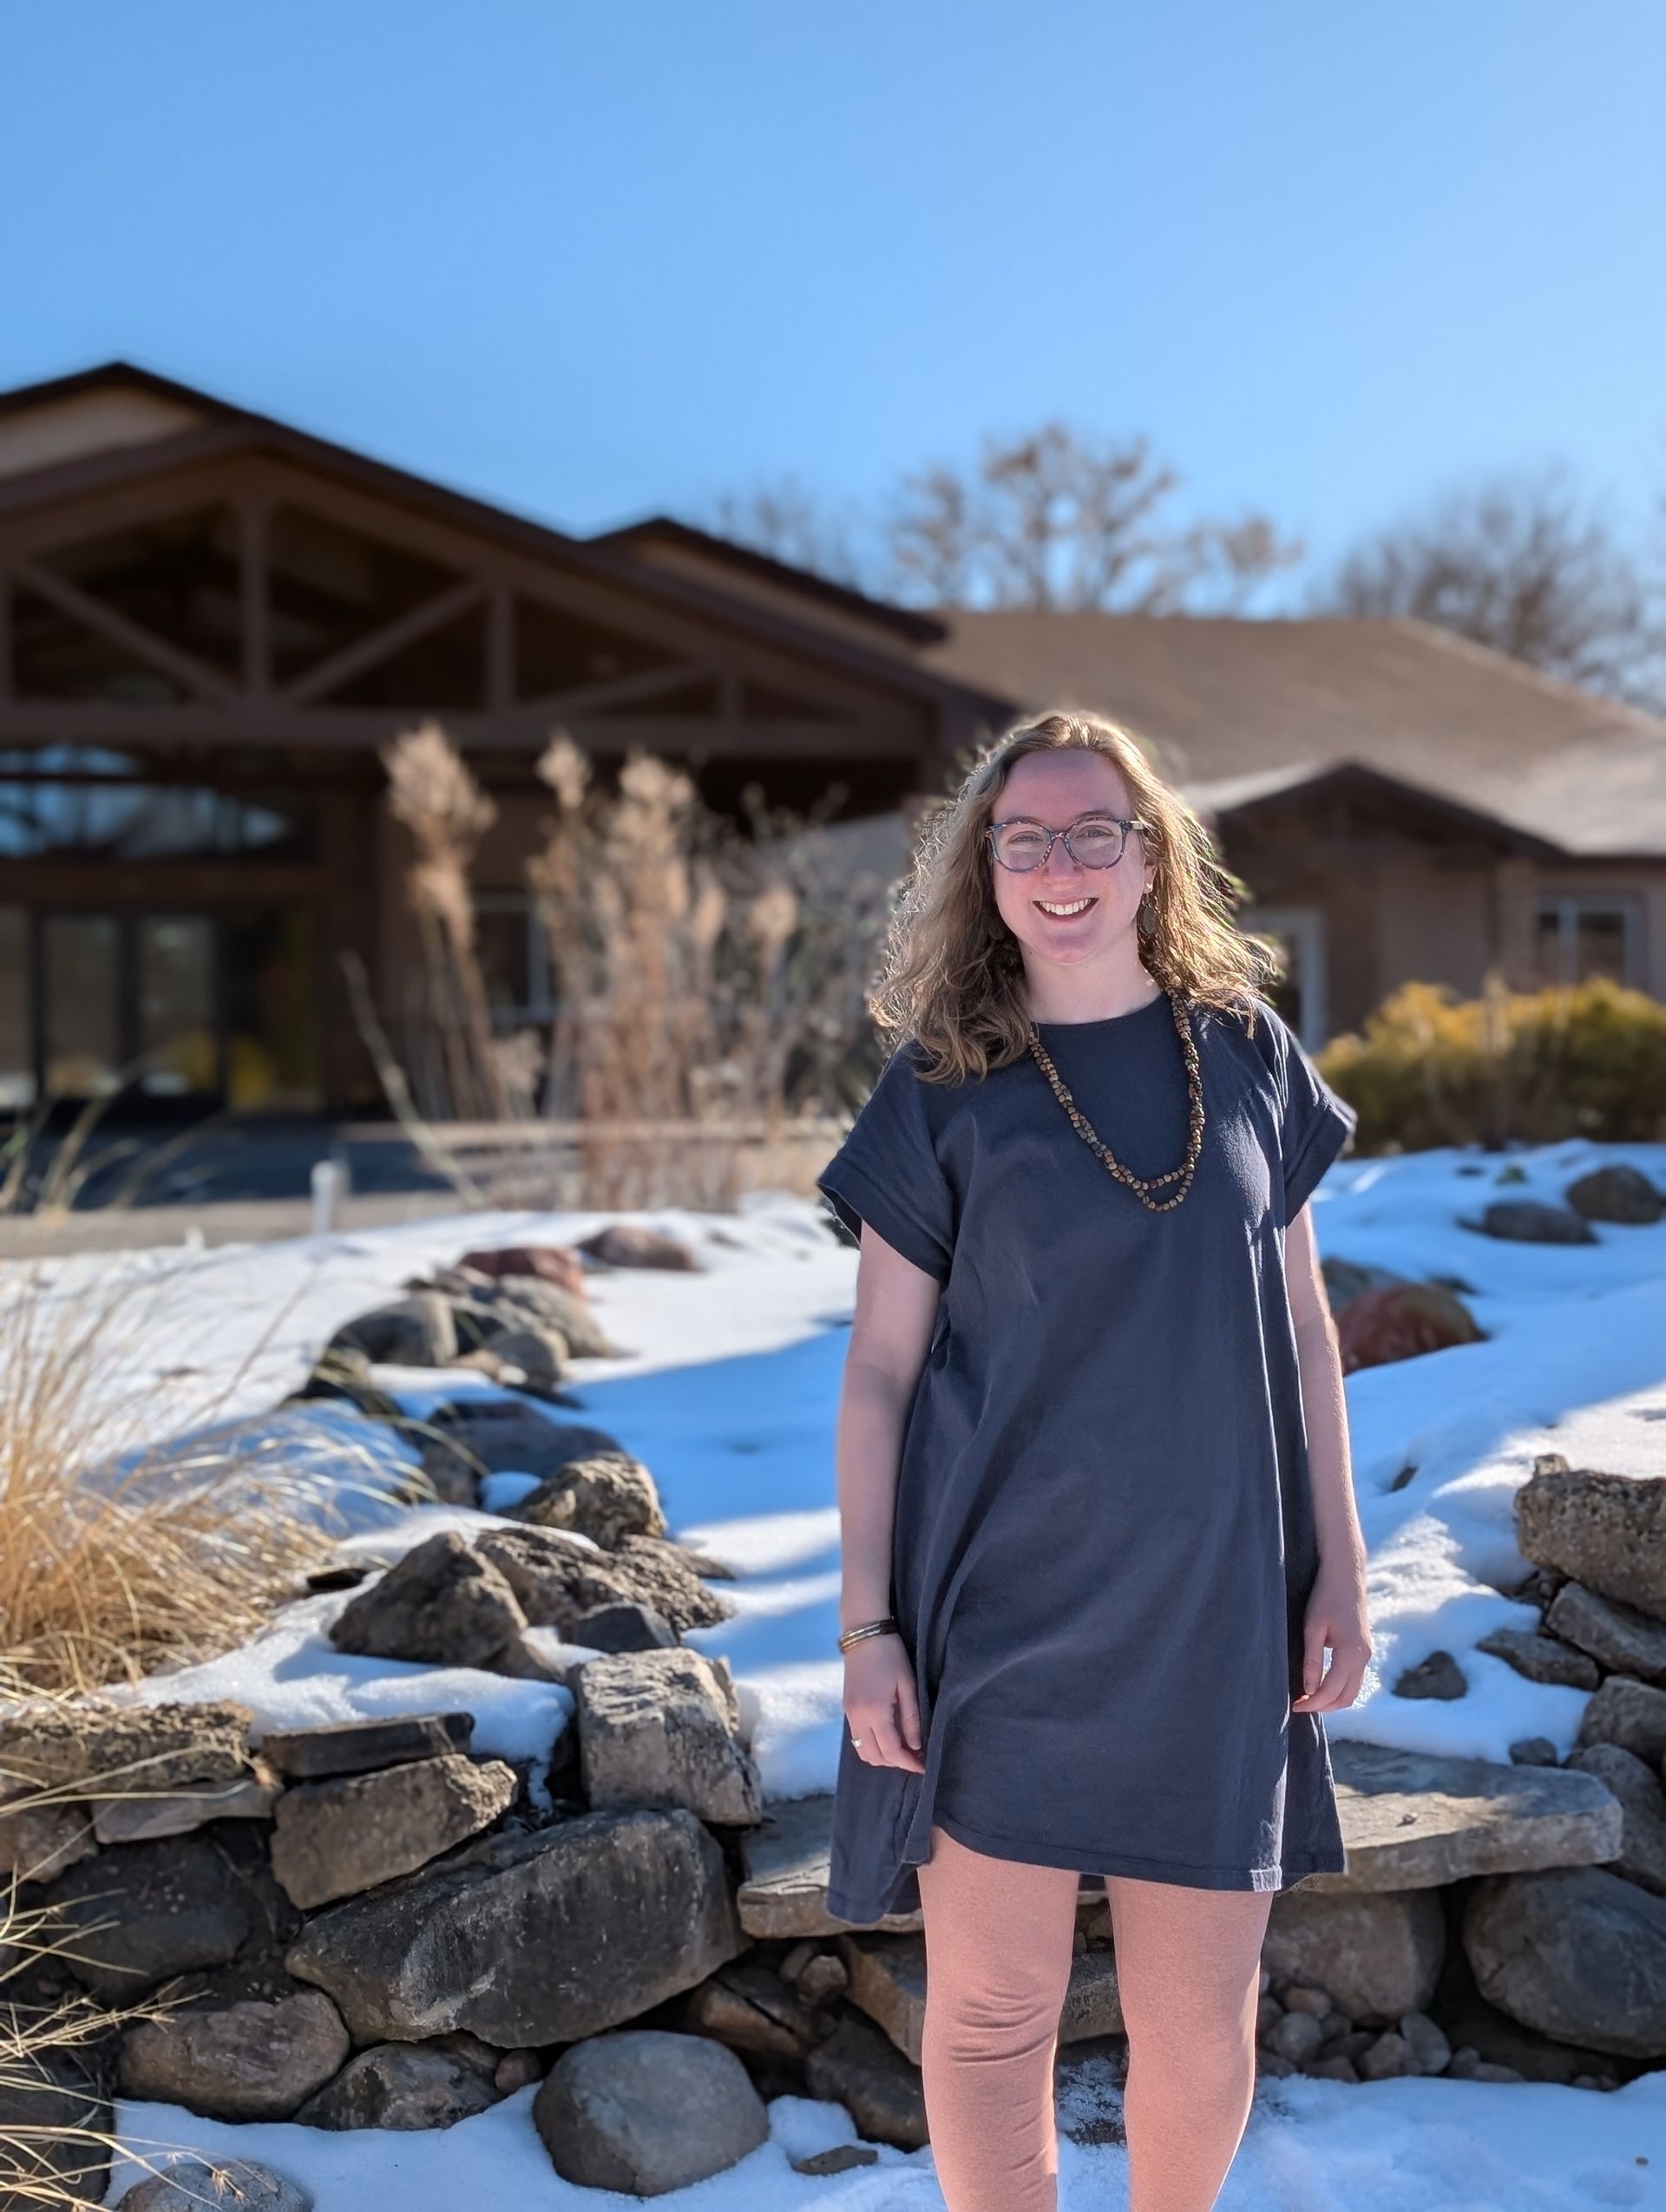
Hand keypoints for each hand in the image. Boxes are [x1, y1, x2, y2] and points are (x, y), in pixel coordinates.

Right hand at [844, 1634, 925, 1771]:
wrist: (864, 1633)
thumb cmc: (891, 1655)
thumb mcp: (907, 1684)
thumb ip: (911, 1718)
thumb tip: (916, 1746)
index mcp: (875, 1711)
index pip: (891, 1751)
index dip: (909, 1763)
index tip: (924, 1767)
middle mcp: (857, 1717)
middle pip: (875, 1756)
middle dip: (896, 1762)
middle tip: (916, 1758)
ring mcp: (849, 1713)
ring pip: (863, 1751)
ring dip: (882, 1756)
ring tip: (902, 1749)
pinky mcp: (847, 1708)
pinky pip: (857, 1738)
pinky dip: (872, 1745)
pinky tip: (888, 1736)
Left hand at [1291, 1563, 1372, 1713]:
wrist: (1345, 1574)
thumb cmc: (1325, 1597)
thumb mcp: (1313, 1628)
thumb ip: (1312, 1660)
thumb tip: (1309, 1689)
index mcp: (1351, 1654)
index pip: (1331, 1691)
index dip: (1312, 1702)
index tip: (1294, 1706)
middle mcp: (1364, 1657)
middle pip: (1347, 1697)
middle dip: (1324, 1706)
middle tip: (1300, 1704)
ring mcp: (1367, 1653)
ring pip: (1353, 1689)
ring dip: (1332, 1698)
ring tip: (1308, 1696)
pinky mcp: (1364, 1648)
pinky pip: (1354, 1677)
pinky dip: (1339, 1686)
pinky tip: (1320, 1682)